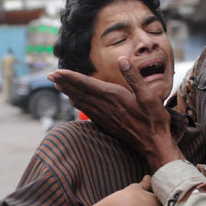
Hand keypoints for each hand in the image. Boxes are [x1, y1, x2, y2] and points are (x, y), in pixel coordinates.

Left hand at [49, 59, 181, 169]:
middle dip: (65, 82)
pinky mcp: (107, 123)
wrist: (154, 146)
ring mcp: (105, 116)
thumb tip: (122, 60)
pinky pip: (88, 110)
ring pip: (82, 101)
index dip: (71, 77)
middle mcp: (106, 107)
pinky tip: (72, 100)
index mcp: (115, 97)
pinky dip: (78, 103)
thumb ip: (134, 78)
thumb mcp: (150, 97)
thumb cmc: (155, 121)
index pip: (87, 84)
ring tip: (57, 84)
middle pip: (80, 92)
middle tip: (50, 75)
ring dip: (68, 91)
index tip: (56, 72)